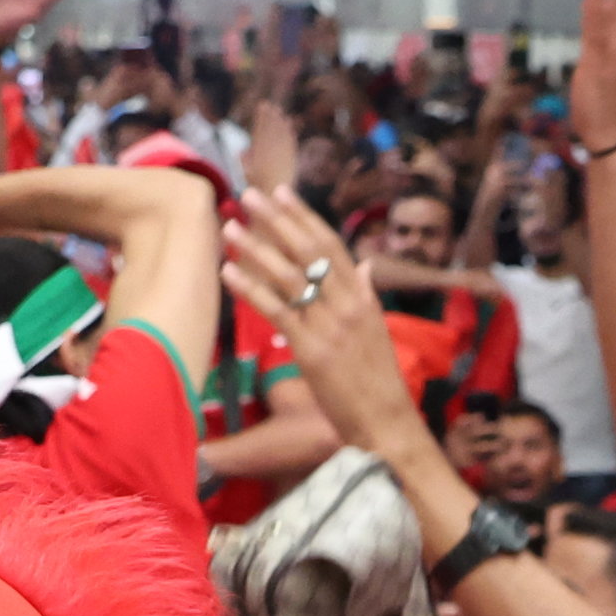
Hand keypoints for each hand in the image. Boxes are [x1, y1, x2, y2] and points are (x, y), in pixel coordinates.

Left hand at [223, 188, 423, 463]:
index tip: (283, 192)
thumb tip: (364, 267)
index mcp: (364, 298)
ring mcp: (330, 326)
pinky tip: (227, 271)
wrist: (387, 423)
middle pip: (308, 251)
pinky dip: (250, 288)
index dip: (305, 216)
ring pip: (288, 275)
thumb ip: (366, 296)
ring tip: (230, 227)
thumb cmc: (379, 383)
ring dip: (256, 248)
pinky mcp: (311, 350)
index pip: (332, 245)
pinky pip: (276, 310)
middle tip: (249, 195)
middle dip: (276, 220)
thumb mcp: (377, 331)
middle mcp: (348, 304)